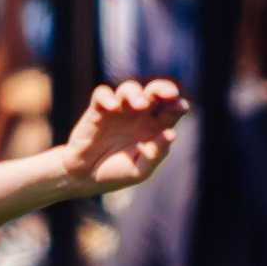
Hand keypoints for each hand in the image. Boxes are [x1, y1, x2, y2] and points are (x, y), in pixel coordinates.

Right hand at [56, 77, 187, 196]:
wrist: (86, 177)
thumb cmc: (117, 173)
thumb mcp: (139, 171)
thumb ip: (156, 154)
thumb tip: (171, 134)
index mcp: (155, 126)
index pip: (171, 108)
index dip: (177, 104)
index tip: (180, 107)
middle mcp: (139, 114)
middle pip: (154, 91)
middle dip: (163, 88)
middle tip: (169, 93)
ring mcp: (118, 109)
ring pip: (129, 88)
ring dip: (136, 93)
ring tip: (140, 105)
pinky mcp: (97, 109)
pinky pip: (102, 94)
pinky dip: (107, 97)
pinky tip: (112, 107)